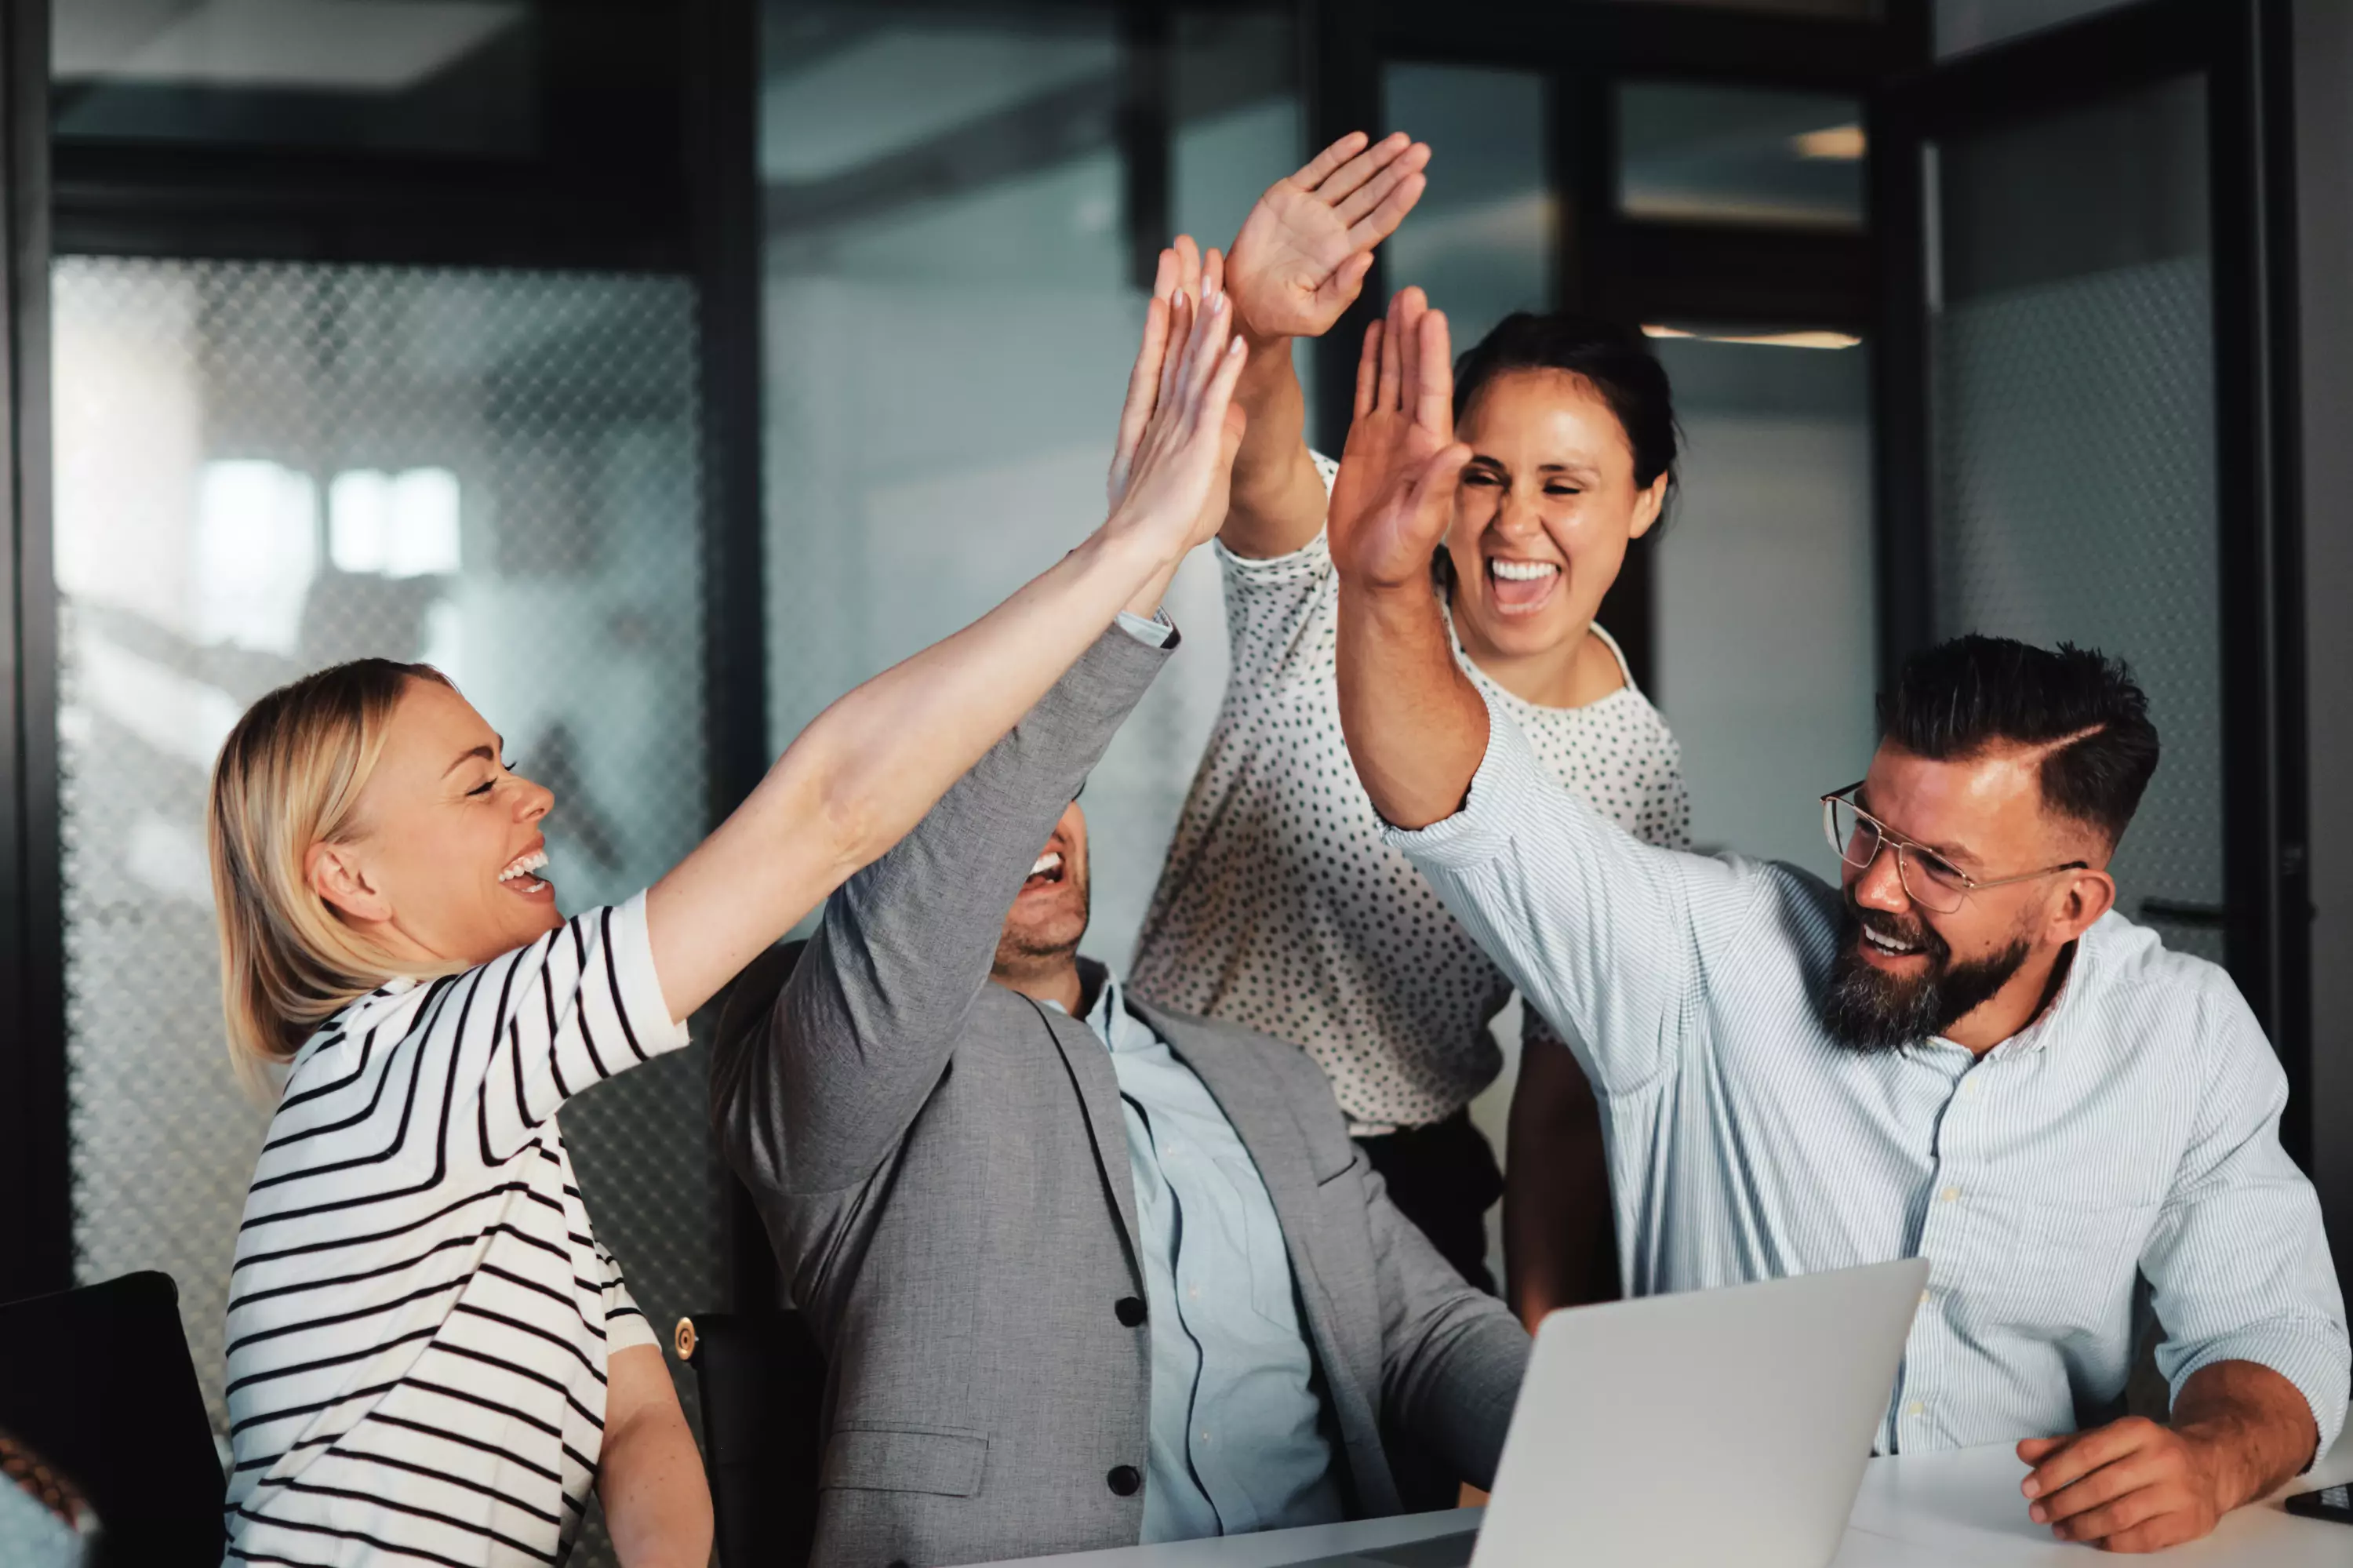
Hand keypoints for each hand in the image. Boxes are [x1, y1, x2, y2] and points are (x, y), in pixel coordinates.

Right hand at [1109, 237, 1225, 508]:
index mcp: (1163, 414)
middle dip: (1184, 293)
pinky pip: (1214, 400)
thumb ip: (1218, 437)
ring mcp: (1178, 425)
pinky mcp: (1196, 445)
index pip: (1172, 350)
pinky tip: (1235, 340)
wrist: (1139, 550)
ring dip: (1208, 320)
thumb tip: (1236, 413)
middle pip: (1177, 341)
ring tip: (1217, 280)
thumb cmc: (1167, 520)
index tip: (1185, 273)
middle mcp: (1166, 411)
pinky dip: (1224, 368)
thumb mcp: (1203, 472)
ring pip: (1195, 362)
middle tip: (1186, 250)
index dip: (1179, 310)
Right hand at [1225, 131, 1429, 344]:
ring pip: (1350, 177)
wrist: (1242, 303)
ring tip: (1401, 140)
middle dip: (1396, 172)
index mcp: (1343, 255)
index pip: (1379, 223)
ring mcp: (1312, 210)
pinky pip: (1316, 169)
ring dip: (1375, 158)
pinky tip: (1359, 141)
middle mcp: (1333, 228)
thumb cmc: (1280, 315)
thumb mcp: (1314, 316)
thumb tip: (1366, 259)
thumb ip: (1343, 292)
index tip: (1417, 181)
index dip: (1398, 201)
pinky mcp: (1287, 196)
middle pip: (1372, 195)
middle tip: (1420, 151)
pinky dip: (1337, 154)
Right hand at [1326, 285, 1468, 591]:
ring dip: (1395, 340)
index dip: (1431, 351)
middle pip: (1413, 372)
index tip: (1431, 314)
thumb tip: (1460, 449)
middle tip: (1412, 292)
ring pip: (1392, 376)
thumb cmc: (1398, 556)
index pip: (1431, 389)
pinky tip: (1375, 338)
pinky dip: (1372, 364)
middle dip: (1412, 332)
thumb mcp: (1420, 523)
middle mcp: (1412, 435)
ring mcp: (1388, 436)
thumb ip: (1438, 486)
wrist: (1372, 573)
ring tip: (1395, 303)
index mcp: (1428, 448)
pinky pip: (1369, 394)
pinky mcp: (1364, 443)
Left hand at [2017, 1418, 2228, 1551]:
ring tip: (2059, 1529)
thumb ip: (2064, 1446)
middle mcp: (2162, 1459)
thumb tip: (2024, 1452)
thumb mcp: (2107, 1439)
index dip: (2054, 1472)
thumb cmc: (2146, 1453)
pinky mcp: (2190, 1522)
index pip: (2088, 1451)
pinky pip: (2142, 1539)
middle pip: (2102, 1486)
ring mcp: (2179, 1492)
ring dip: (2082, 1526)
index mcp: (2138, 1431)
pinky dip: (2111, 1542)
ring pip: (2120, 1515)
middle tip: (2039, 1513)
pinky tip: (2093, 1540)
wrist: (2211, 1466)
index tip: (2028, 1488)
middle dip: (2063, 1503)